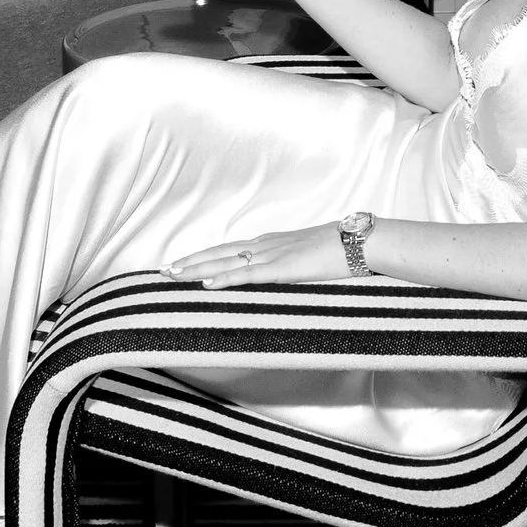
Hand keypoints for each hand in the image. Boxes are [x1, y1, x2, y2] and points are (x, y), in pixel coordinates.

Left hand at [170, 222, 354, 287]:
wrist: (364, 241)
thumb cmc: (344, 249)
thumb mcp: (311, 256)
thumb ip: (294, 263)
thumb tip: (287, 272)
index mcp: (273, 243)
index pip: (229, 249)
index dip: (204, 256)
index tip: (182, 262)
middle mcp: (267, 245)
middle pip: (220, 253)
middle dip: (190, 262)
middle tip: (163, 270)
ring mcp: (274, 255)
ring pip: (226, 262)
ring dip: (197, 269)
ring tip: (172, 275)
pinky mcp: (283, 268)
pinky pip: (248, 275)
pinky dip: (225, 278)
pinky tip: (207, 284)